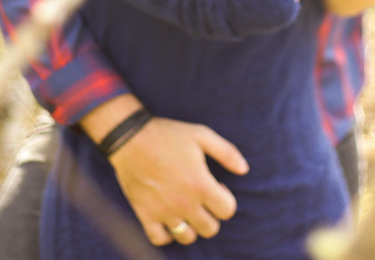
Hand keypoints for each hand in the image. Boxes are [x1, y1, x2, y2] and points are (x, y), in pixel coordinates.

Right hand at [109, 116, 248, 245]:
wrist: (130, 137)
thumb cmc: (168, 134)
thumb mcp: (201, 135)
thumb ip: (227, 152)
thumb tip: (244, 169)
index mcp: (201, 185)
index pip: (227, 211)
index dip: (226, 199)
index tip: (217, 187)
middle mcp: (185, 203)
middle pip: (210, 229)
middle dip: (211, 215)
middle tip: (201, 199)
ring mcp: (164, 212)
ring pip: (187, 237)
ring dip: (191, 226)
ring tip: (186, 209)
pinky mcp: (145, 214)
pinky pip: (160, 239)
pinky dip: (166, 234)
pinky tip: (167, 218)